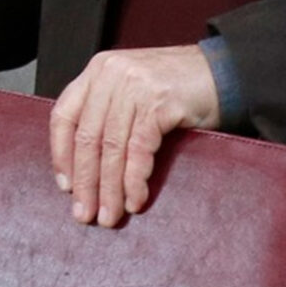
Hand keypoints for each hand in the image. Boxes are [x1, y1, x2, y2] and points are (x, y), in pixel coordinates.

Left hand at [47, 46, 220, 227]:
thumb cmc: (177, 86)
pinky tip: (134, 200)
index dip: (61, 155)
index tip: (66, 186)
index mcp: (99, 70)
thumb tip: (84, 166)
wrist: (224, 72)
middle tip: (84, 213)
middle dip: (86, 182)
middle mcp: (112, 74)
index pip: (64, 115)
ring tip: (109, 215)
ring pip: (112, 148)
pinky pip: (139, 150)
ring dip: (110, 189)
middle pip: (88, 138)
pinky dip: (134, 181)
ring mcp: (135, 86)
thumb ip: (107, 112)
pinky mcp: (159, 102)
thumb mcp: (132, 89)